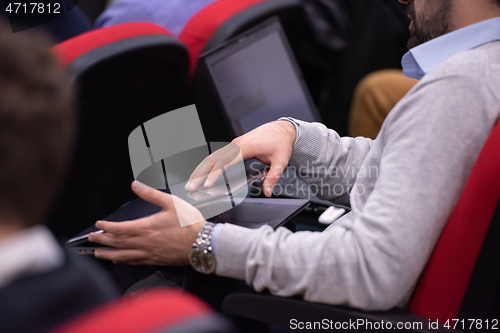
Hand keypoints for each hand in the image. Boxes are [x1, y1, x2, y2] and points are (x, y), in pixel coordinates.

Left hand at [89, 181, 204, 265]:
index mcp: (146, 227)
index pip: (119, 228)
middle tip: (91, 239)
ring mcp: (149, 253)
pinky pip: (134, 262)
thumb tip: (135, 185)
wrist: (203, 243)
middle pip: (117, 242)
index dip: (106, 227)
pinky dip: (123, 261)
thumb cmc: (189, 223)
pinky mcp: (156, 260)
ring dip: (108, 254)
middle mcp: (145, 242)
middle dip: (102, 240)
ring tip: (97, 253)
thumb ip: (151, 194)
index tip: (99, 225)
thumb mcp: (171, 202)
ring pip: (123, 255)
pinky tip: (118, 260)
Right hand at [185, 120, 295, 196]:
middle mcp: (236, 144)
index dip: (215, 174)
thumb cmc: (280, 143)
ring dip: (201, 169)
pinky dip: (208, 164)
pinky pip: (217, 155)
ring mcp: (233, 144)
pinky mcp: (234, 146)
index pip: (225, 162)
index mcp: (245, 147)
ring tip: (192, 182)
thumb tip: (267, 192)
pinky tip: (202, 173)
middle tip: (191, 186)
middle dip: (200, 173)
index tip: (207, 184)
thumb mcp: (280, 161)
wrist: (282, 129)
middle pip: (213, 159)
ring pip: (212, 157)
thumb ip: (273, 177)